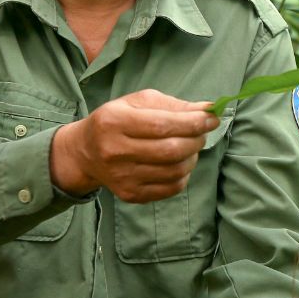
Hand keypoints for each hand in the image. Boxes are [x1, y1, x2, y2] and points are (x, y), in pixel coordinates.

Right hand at [50, 88, 217, 201]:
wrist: (86, 152)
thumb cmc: (117, 120)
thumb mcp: (138, 102)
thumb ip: (174, 105)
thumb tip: (209, 110)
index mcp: (114, 121)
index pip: (163, 125)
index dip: (193, 122)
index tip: (212, 118)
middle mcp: (115, 151)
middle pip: (171, 150)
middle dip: (196, 139)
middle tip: (202, 132)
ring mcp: (122, 177)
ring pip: (174, 171)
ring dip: (192, 157)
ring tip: (190, 146)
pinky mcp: (130, 195)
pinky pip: (171, 188)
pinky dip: (184, 174)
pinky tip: (179, 162)